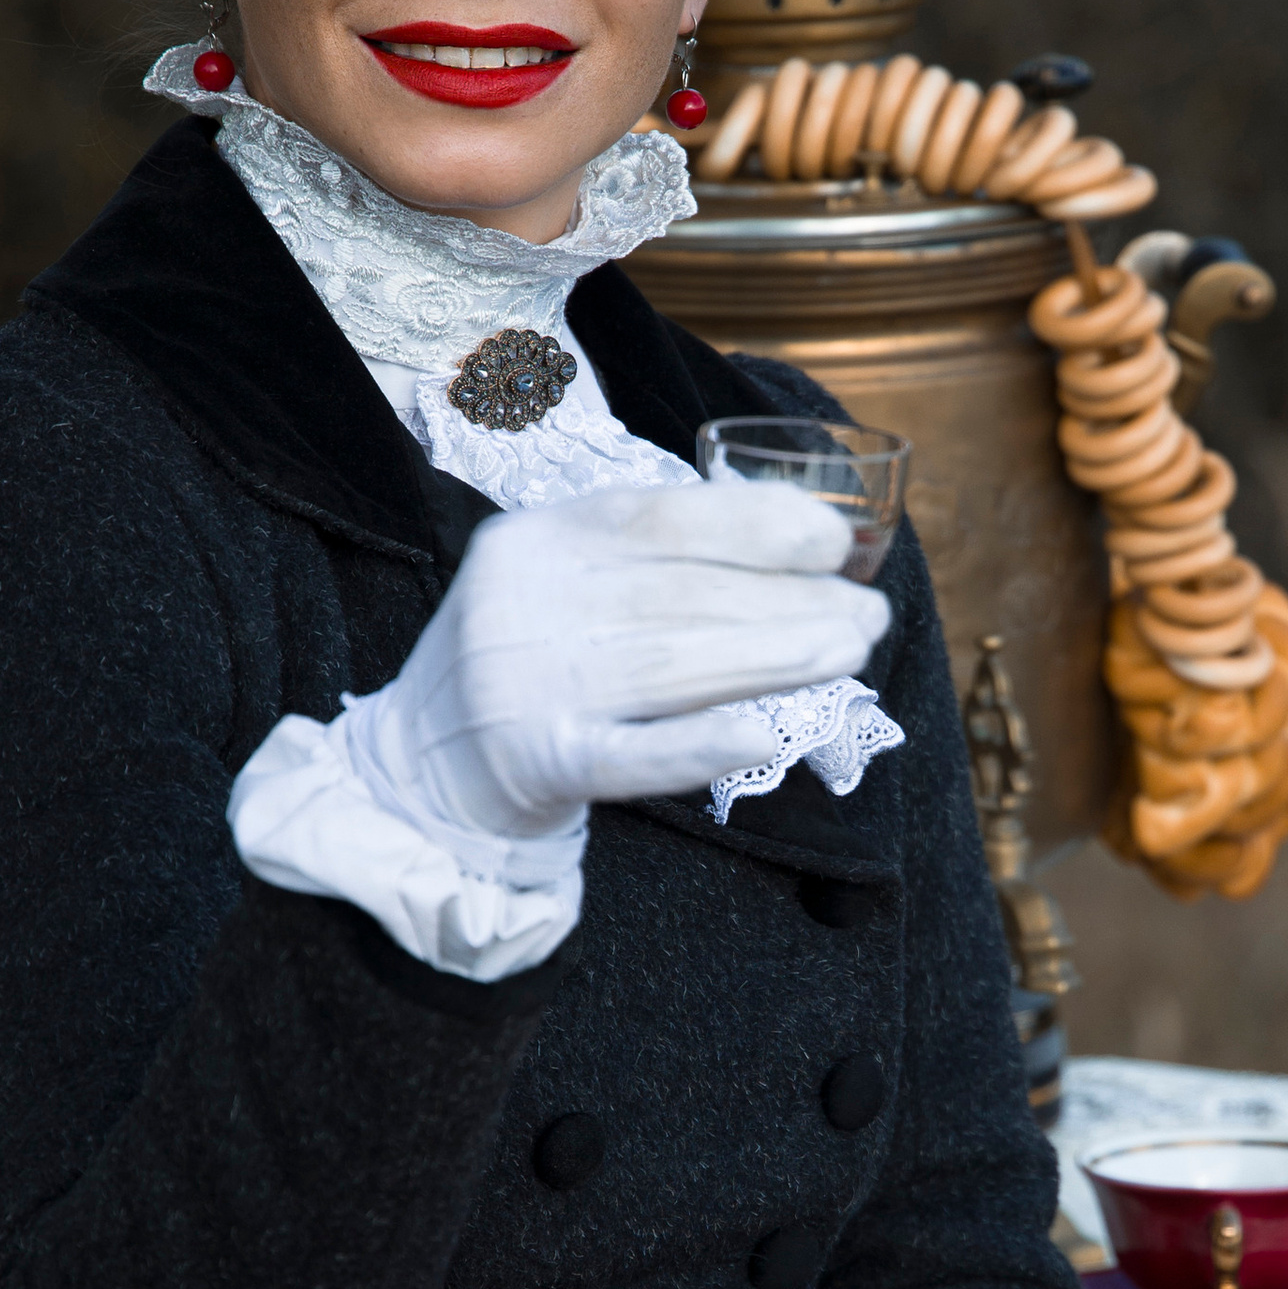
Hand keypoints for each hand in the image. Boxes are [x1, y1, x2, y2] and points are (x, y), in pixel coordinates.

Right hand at [352, 477, 889, 840]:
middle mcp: (522, 601)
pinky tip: (772, 730)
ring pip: (674, 663)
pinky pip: (635, 752)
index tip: (833, 540)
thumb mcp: (562, 585)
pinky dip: (707, 740)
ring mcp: (527, 685)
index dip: (758, 524)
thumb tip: (794, 546)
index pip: (662, 518)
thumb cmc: (527, 665)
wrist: (419, 770)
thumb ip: (646, 562)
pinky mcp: (538, 764)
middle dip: (791, 601)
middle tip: (868, 614)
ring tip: (852, 651)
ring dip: (778, 656)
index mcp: (535, 539)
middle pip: (682, 594)